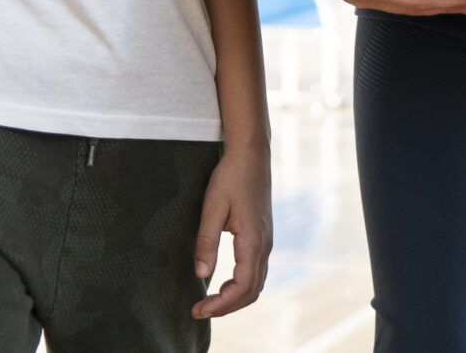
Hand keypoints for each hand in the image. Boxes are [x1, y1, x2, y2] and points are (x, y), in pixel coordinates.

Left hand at [190, 136, 271, 319]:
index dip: (221, 304)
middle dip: (227, 307)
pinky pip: (256, 271)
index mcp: (253, 241)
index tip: (198, 309)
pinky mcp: (263, 236)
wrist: (251, 154)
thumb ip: (206, 242)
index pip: (241, 287)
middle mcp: (264, 245)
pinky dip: (242, 286)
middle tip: (200, 310)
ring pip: (256, 284)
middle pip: (251, 292)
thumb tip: (201, 275)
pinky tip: (224, 284)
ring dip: (235, 298)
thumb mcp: (212, 208)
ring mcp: (266, 241)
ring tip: (210, 302)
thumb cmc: (230, 177)